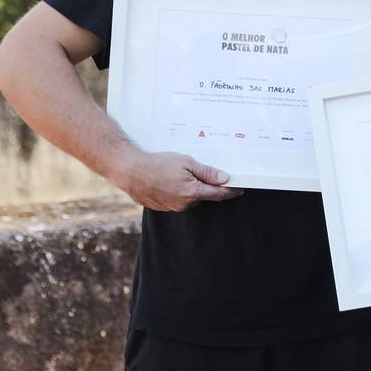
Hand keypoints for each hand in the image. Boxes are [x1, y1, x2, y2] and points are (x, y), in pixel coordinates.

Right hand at [112, 150, 243, 211]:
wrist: (129, 170)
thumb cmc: (158, 163)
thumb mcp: (187, 163)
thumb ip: (207, 172)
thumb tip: (226, 179)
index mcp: (192, 192)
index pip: (218, 194)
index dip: (231, 191)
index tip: (240, 189)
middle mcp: (184, 204)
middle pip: (203, 196)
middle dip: (206, 186)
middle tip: (203, 172)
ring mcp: (172, 207)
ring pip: (189, 198)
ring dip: (190, 188)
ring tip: (178, 173)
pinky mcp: (162, 207)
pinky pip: (176, 200)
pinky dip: (177, 192)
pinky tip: (169, 180)